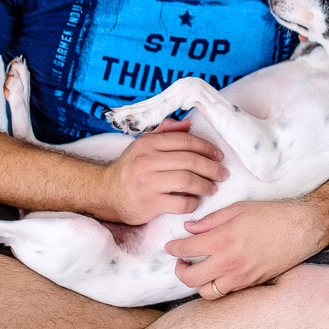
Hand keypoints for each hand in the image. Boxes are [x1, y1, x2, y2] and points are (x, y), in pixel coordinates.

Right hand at [98, 119, 227, 223]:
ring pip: (188, 181)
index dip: (207, 147)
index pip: (185, 141)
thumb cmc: (131, 168)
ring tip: (212, 188)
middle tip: (222, 173)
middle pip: (190, 160)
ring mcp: (148, 183)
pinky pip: (181, 203)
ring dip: (206, 185)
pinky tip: (195, 201)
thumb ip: (165, 132)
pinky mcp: (150, 204)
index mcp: (148, 143)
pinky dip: (193, 203)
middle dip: (212, 168)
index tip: (219, 155)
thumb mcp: (143, 145)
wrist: (106, 193)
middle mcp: (147, 161)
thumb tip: (189, 124)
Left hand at [165, 198, 326, 299]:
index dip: (173, 247)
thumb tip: (189, 229)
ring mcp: (241, 277)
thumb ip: (210, 221)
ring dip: (198, 283)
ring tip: (198, 270)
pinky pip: (227, 292)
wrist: (303, 228)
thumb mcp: (238, 209)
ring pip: (207, 292)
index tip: (169, 246)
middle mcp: (229, 262)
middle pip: (190, 278)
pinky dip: (217, 286)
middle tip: (180, 261)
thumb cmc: (272, 214)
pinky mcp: (252, 284)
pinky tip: (218, 273)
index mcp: (223, 240)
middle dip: (179, 271)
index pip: (186, 249)